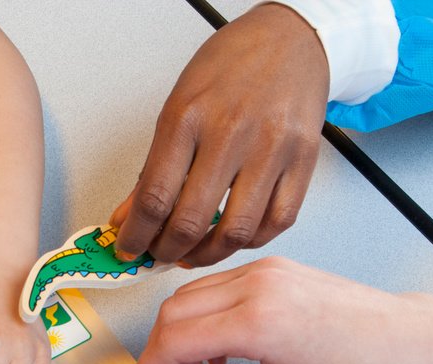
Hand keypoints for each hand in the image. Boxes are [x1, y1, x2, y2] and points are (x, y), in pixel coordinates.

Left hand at [112, 3, 328, 267]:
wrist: (290, 40)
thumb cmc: (231, 68)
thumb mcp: (178, 106)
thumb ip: (154, 166)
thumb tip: (128, 216)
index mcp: (189, 117)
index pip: (154, 197)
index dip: (136, 235)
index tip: (129, 248)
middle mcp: (231, 133)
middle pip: (192, 220)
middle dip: (168, 251)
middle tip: (160, 255)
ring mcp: (271, 148)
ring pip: (237, 231)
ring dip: (209, 254)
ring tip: (194, 253)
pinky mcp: (304, 160)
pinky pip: (277, 221)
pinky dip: (251, 241)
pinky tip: (234, 237)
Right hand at [126, 258, 432, 363]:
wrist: (401, 335)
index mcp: (258, 321)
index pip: (174, 338)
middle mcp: (255, 285)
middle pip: (172, 311)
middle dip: (160, 353)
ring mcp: (262, 269)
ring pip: (189, 296)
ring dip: (181, 335)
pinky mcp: (270, 265)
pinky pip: (214, 288)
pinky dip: (204, 318)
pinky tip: (225, 349)